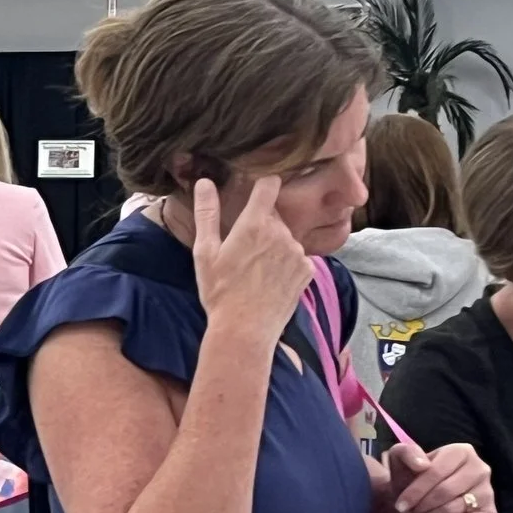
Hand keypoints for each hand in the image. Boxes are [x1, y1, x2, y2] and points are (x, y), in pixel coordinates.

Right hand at [189, 176, 308, 344]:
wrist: (245, 330)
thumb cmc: (219, 291)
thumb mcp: (205, 252)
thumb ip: (207, 213)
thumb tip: (204, 183)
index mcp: (255, 224)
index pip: (269, 185)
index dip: (263, 184)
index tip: (257, 188)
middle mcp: (282, 234)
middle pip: (275, 215)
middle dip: (262, 224)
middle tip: (243, 248)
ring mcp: (298, 253)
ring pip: (285, 237)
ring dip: (274, 245)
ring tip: (256, 270)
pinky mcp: (308, 270)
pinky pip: (297, 257)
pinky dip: (286, 264)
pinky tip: (270, 281)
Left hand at [375, 441, 496, 512]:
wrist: (420, 498)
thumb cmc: (412, 477)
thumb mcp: (401, 459)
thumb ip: (406, 453)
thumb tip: (421, 464)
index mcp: (460, 451)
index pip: (436, 472)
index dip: (415, 491)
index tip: (400, 505)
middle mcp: (480, 469)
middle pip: (445, 492)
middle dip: (421, 507)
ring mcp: (487, 491)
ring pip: (455, 509)